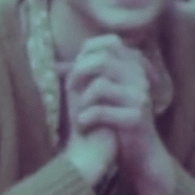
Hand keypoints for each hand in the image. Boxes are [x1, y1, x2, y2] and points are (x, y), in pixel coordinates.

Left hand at [65, 35, 160, 174]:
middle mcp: (140, 77)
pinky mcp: (136, 117)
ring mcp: (140, 96)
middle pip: (102, 59)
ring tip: (81, 113)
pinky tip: (84, 126)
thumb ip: (80, 76)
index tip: (75, 72)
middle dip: (78, 74)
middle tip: (71, 91)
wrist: (135, 152)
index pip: (110, 42)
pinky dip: (85, 118)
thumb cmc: (110, 118)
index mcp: (133, 65)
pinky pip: (100, 110)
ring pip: (100, 85)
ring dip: (82, 101)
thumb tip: (54, 65)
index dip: (87, 53)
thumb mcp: (94, 93)